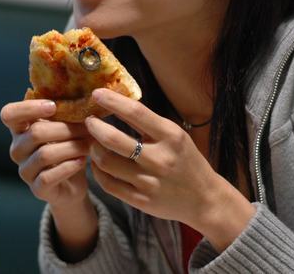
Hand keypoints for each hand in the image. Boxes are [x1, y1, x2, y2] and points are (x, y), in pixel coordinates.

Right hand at [0, 99, 98, 260]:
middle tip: (88, 127)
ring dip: (71, 146)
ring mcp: (25, 170)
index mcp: (20, 129)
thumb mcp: (64, 127)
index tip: (53, 107)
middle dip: (65, 129)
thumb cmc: (67, 147)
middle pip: (35, 133)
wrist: (72, 184)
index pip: (8, 114)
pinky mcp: (36, 188)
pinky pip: (49, 176)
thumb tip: (80, 95)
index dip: (28, 108)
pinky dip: (68, 166)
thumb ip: (63, 112)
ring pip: (44, 154)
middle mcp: (17, 149)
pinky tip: (82, 160)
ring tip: (88, 143)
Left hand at [86, 88, 254, 250]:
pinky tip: (98, 163)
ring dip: (94, 149)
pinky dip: (98, 171)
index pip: (136, 112)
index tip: (96, 93)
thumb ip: (150, 124)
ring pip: (106, 163)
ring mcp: (149, 182)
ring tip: (93, 142)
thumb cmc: (186, 161)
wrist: (204, 198)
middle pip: (114, 140)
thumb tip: (117, 103)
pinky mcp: (141, 200)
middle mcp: (160, 158)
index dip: (112, 101)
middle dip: (95, 127)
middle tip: (89, 121)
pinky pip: (108, 184)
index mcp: (171, 136)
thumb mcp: (176, 136)